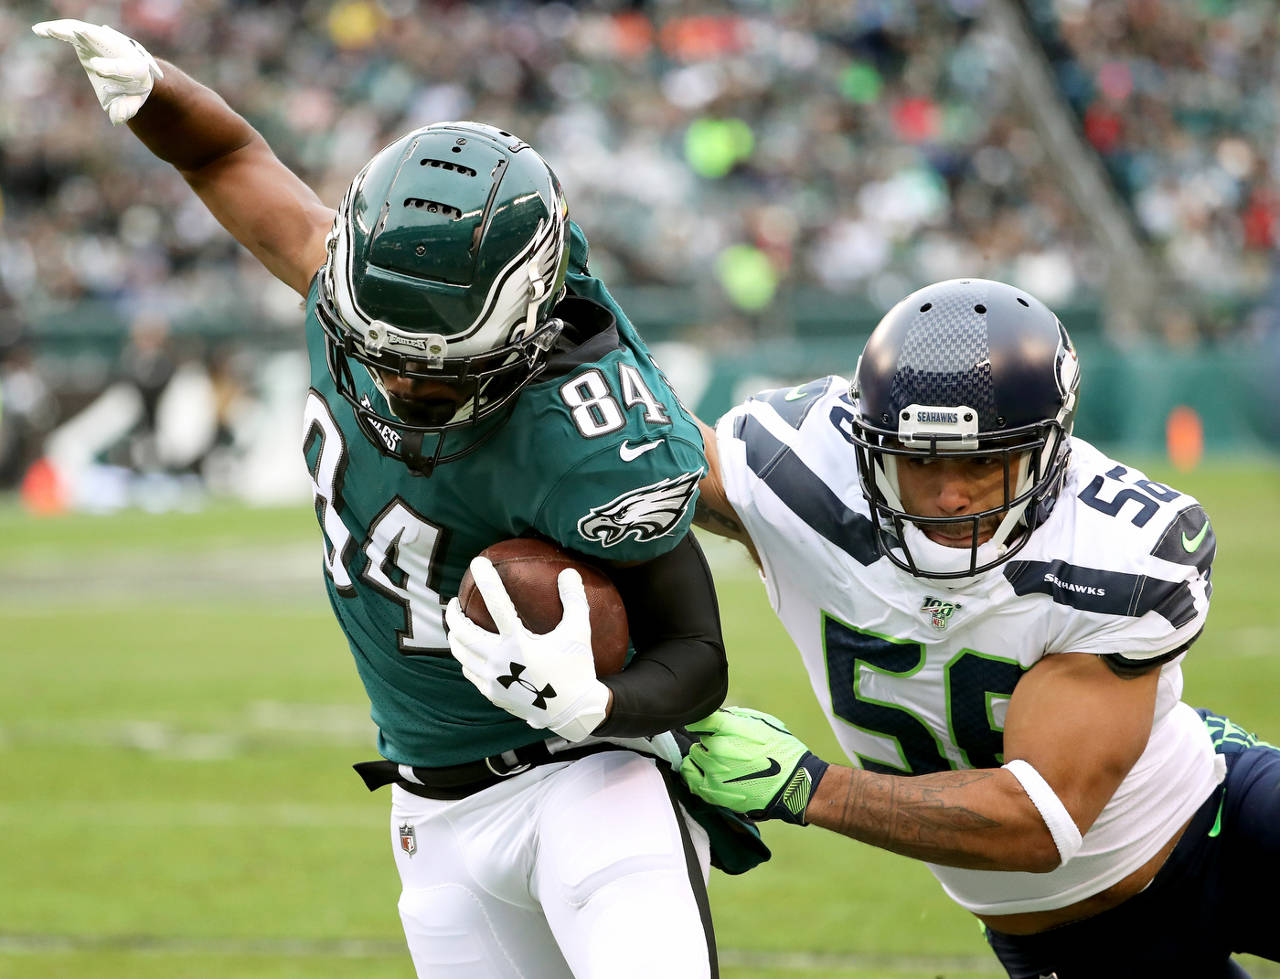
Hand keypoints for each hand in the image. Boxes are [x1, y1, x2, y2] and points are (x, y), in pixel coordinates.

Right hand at [32, 20, 162, 124]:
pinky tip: (39, 31)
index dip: (112, 67)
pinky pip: (71, 30)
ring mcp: (104, 40)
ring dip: (66, 30)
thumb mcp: (130, 103)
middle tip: (77, 31)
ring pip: (85, 31)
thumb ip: (125, 109)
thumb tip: (117, 118)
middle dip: (92, 36)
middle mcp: (121, 49)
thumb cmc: (130, 91)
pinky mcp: (89, 36)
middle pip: (105, 40)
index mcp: (137, 68)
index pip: (126, 68)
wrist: (133, 72)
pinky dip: (56, 30)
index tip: (96, 68)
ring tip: (46, 30)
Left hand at [446, 557, 608, 742]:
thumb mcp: (579, 632)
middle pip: (463, 632)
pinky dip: (465, 657)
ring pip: (460, 653)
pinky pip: (469, 671)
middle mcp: (500, 662)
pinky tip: (470, 651)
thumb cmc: (577, 668)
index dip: (487, 579)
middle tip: (455, 602)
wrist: (572, 712)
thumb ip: (574, 600)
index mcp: (520, 644)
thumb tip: (568, 571)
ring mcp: (492, 680)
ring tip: (457, 625)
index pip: (498, 604)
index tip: (477, 562)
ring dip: (455, 636)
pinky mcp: (491, 693)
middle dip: (453, 614)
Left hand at [680, 707, 829, 824]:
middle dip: (708, 741)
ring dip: (702, 758)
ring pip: (693, 758)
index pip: (698, 720)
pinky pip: (691, 779)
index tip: (704, 726)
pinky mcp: (713, 792)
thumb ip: (735, 717)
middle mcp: (717, 749)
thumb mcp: (761, 722)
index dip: (701, 722)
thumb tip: (719, 716)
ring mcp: (713, 772)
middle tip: (723, 747)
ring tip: (717, 761)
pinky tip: (706, 773)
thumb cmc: (781, 751)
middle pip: (698, 740)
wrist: (793, 783)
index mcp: (728, 728)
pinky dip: (695, 774)